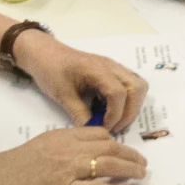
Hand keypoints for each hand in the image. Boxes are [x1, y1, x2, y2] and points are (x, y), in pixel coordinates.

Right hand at [0, 126, 146, 184]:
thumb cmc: (13, 167)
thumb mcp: (40, 146)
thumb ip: (63, 145)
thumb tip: (83, 151)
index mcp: (62, 136)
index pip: (98, 134)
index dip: (116, 142)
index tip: (125, 149)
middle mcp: (68, 150)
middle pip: (109, 148)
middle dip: (130, 155)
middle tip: (142, 163)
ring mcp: (67, 170)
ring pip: (108, 166)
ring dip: (129, 171)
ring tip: (141, 176)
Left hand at [15, 32, 149, 133]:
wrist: (45, 54)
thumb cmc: (51, 70)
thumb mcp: (62, 95)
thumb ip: (79, 113)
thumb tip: (92, 130)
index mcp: (97, 69)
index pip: (119, 93)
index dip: (115, 114)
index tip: (104, 127)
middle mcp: (111, 66)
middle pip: (137, 88)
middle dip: (129, 112)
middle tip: (114, 127)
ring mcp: (114, 67)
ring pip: (139, 85)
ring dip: (133, 105)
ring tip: (116, 119)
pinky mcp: (113, 71)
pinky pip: (132, 84)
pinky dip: (128, 99)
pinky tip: (112, 109)